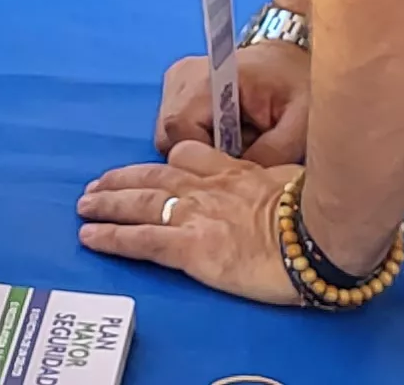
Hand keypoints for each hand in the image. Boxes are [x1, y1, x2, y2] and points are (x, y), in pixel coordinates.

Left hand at [74, 144, 303, 304]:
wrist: (318, 237)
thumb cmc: (319, 213)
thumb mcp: (295, 181)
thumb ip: (276, 182)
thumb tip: (284, 189)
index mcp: (234, 172)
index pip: (190, 156)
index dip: (167, 159)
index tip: (153, 163)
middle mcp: (207, 188)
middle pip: (154, 176)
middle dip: (123, 179)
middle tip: (98, 185)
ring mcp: (194, 216)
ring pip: (140, 202)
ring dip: (108, 202)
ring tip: (84, 205)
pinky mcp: (189, 248)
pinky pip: (140, 240)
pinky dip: (111, 237)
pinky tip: (89, 237)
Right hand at [157, 37, 307, 164]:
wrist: (292, 60)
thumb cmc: (300, 87)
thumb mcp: (300, 125)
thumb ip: (271, 154)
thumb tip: (239, 184)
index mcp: (210, 78)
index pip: (179, 131)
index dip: (202, 158)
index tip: (236, 166)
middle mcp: (184, 76)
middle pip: (169, 137)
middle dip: (203, 156)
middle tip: (243, 153)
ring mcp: (177, 80)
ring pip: (170, 137)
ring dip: (202, 149)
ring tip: (240, 141)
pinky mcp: (178, 88)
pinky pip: (176, 130)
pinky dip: (199, 139)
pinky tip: (229, 134)